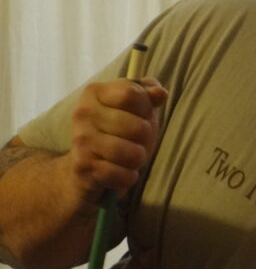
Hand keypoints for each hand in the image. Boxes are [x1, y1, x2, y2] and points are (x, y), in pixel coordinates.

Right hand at [69, 76, 167, 200]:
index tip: (138, 115)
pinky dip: (128, 177)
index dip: (146, 108)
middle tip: (134, 141)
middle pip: (138, 128)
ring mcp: (81, 140)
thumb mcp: (135, 107)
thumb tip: (160, 93)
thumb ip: (148, 93)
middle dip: (145, 139)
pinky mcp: (83, 167)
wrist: (84, 166)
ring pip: (133, 154)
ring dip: (138, 159)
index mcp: (95, 92)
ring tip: (130, 157)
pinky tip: (120, 172)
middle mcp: (83, 113)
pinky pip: (123, 175)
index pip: (133, 95)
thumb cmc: (117, 131)